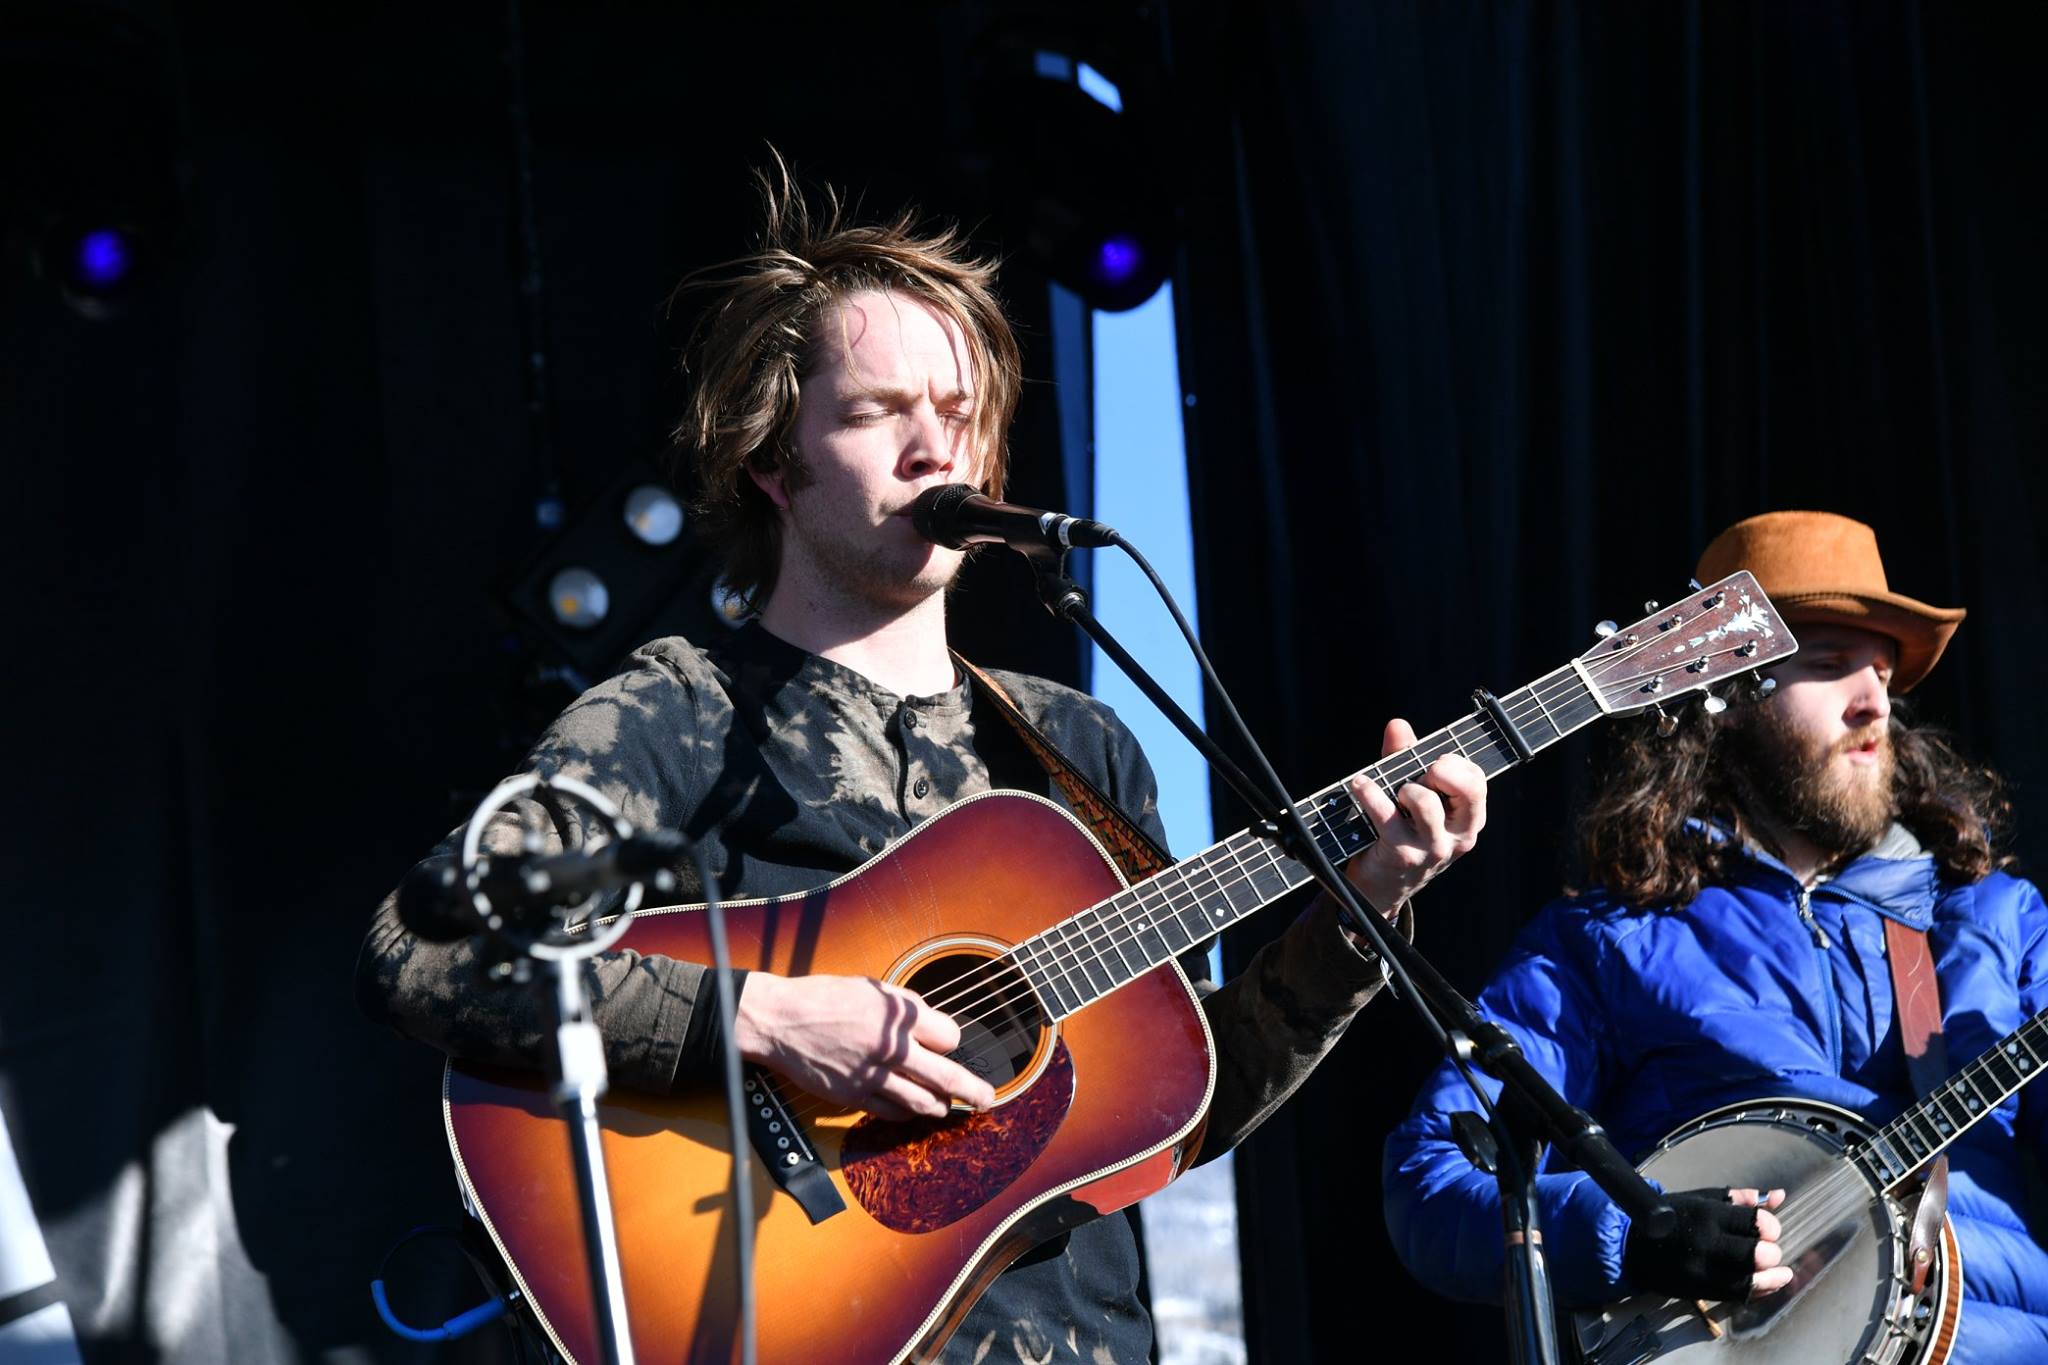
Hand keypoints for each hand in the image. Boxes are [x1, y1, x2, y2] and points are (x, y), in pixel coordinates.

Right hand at [732, 973, 997, 1120]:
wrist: (779, 1021)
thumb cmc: (824, 997)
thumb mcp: (872, 987)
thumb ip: (906, 1005)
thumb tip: (931, 1023)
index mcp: (899, 1016)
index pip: (948, 1036)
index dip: (950, 1039)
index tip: (946, 1041)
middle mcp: (891, 1048)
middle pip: (946, 1076)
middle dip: (973, 1091)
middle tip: (988, 1099)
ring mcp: (873, 1076)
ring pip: (921, 1101)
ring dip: (940, 1107)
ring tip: (950, 1108)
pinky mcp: (853, 1095)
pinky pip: (890, 1111)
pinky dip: (906, 1113)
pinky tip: (912, 1111)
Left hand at [1343, 719, 1487, 915]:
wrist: (1380, 889)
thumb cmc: (1398, 834)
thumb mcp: (1408, 798)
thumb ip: (1404, 759)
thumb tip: (1397, 725)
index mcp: (1468, 821)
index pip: (1477, 780)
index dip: (1454, 763)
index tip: (1432, 764)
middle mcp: (1458, 837)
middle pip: (1468, 789)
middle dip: (1442, 770)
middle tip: (1422, 774)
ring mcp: (1432, 848)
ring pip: (1425, 801)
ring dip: (1404, 788)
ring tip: (1394, 794)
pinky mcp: (1403, 855)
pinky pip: (1386, 814)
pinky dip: (1368, 793)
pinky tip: (1359, 786)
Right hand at [1622, 1187, 1790, 1301]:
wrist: (1630, 1246)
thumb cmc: (1669, 1217)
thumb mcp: (1700, 1199)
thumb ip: (1740, 1198)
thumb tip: (1779, 1197)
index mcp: (1706, 1214)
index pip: (1755, 1222)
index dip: (1769, 1227)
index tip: (1767, 1229)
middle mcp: (1705, 1243)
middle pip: (1757, 1255)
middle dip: (1771, 1254)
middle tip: (1769, 1252)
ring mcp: (1702, 1271)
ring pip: (1750, 1281)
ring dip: (1771, 1278)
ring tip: (1781, 1273)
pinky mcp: (1699, 1291)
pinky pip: (1737, 1296)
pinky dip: (1758, 1292)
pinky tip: (1767, 1284)